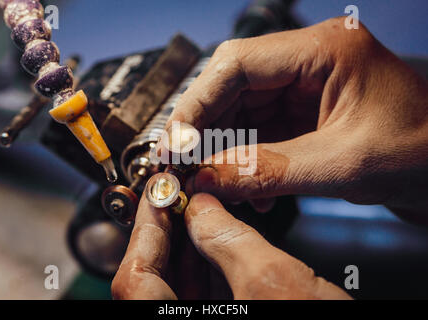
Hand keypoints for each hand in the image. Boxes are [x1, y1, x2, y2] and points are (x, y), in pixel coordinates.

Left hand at [111, 192, 350, 298]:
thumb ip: (230, 240)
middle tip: (180, 198)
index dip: (145, 233)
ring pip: (183, 288)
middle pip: (157, 281)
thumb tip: (202, 208)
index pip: (136, 280)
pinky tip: (224, 240)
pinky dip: (213, 267)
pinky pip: (209, 298)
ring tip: (202, 210)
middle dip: (170, 234)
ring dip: (192, 247)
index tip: (156, 197)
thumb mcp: (272, 282)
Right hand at [163, 17, 427, 222]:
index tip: (175, 143)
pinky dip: (244, 160)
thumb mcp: (340, 165)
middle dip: (204, 129)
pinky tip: (248, 188)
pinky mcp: (302, 113)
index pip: (237, 65)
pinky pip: (258, 132)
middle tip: (182, 165)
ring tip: (215, 185)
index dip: (197, 104)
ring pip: (240, 112)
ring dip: (223, 150)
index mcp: (324, 50)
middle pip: (231, 87)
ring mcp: (303, 87)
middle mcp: (308, 61)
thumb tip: (205, 180)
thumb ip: (266, 171)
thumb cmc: (421, 153)